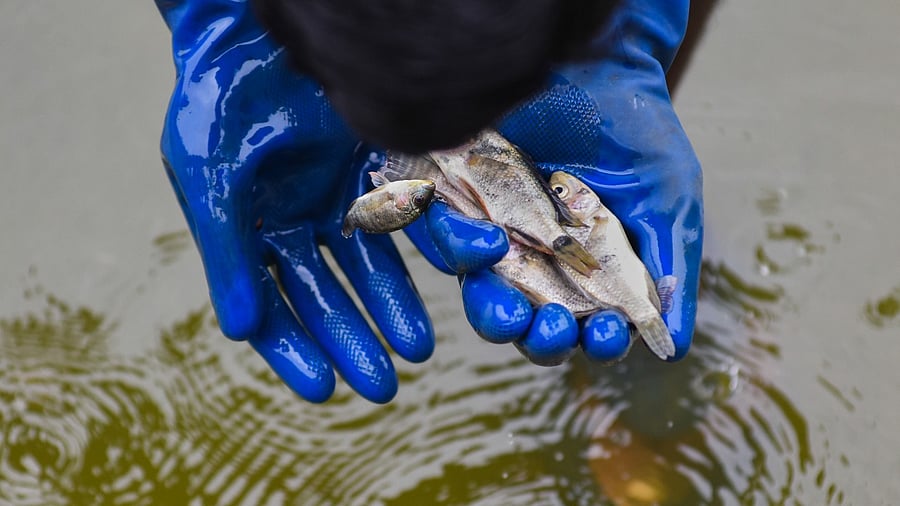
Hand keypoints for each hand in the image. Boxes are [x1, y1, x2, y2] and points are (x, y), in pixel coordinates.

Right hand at [154, 0, 439, 402]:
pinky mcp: (380, 162)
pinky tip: (452, 274)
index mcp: (249, 232)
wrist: (258, 31)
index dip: (294, 350)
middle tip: (382, 387)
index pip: (272, 306)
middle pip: (328, 296)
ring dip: (395, 307)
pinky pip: (411, 211)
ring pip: (373, 264)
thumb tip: (241, 333)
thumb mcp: (212, 182)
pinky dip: (431, 241)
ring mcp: (340, 192)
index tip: (322, 391)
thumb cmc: (221, 103)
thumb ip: (226, 256)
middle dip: (353, 340)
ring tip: (417, 349)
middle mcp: (297, 220)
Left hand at [412, 0, 702, 363]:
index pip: (590, 329)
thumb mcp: (668, 203)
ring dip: (497, 316)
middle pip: (532, 327)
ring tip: (514, 313)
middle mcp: (544, 262)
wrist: (596, 66)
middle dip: (542, 340)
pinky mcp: (465, 205)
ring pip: (485, 298)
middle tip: (552, 327)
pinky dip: (464, 250)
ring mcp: (501, 236)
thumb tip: (675, 348)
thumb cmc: (639, 133)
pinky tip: (490, 240)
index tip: (604, 334)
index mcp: (593, 273)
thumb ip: (669, 270)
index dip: (595, 342)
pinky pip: (450, 243)